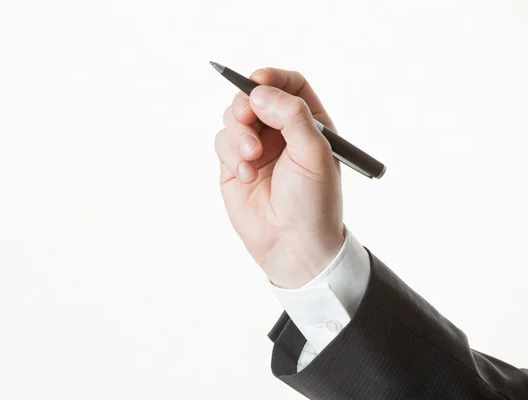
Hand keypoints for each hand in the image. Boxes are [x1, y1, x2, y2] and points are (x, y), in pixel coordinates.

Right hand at [215, 68, 344, 288]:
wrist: (293, 245)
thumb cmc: (314, 202)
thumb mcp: (314, 152)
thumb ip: (291, 115)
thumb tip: (259, 91)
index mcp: (308, 123)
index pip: (290, 84)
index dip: (273, 78)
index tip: (259, 81)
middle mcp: (280, 132)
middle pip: (254, 96)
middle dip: (246, 106)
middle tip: (248, 119)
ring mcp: (255, 148)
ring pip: (233, 118)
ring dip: (238, 134)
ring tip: (252, 158)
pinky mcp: (234, 166)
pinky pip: (222, 142)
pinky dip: (231, 155)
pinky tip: (248, 177)